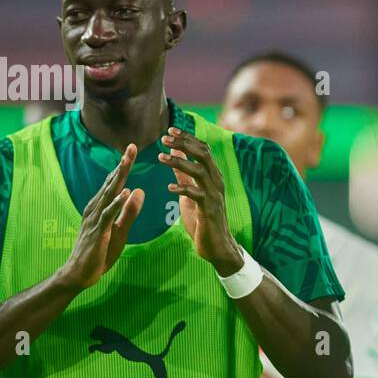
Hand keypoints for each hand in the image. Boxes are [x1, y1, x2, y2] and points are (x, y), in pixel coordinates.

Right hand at [57, 145, 143, 288]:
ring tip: (128, 161)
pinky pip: (108, 215)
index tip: (132, 150)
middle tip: (132, 147)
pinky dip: (116, 203)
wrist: (79, 274)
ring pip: (108, 194)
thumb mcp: (120, 230)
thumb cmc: (99, 252)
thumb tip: (138, 190)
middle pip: (111, 183)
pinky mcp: (97, 232)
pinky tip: (125, 193)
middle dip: (122, 165)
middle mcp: (95, 209)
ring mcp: (94, 219)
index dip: (123, 167)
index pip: (114, 183)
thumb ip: (129, 212)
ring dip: (119, 177)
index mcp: (100, 207)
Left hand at [160, 128, 242, 273]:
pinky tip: (169, 187)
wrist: (216, 246)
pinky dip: (182, 188)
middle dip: (184, 144)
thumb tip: (174, 154)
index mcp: (213, 176)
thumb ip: (184, 175)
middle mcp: (216, 182)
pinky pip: (197, 194)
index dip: (187, 138)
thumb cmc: (203, 220)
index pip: (203, 149)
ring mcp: (214, 195)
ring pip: (199, 171)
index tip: (169, 131)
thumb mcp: (190, 193)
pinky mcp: (209, 210)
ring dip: (179, 162)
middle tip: (164, 139)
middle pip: (203, 154)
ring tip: (160, 157)